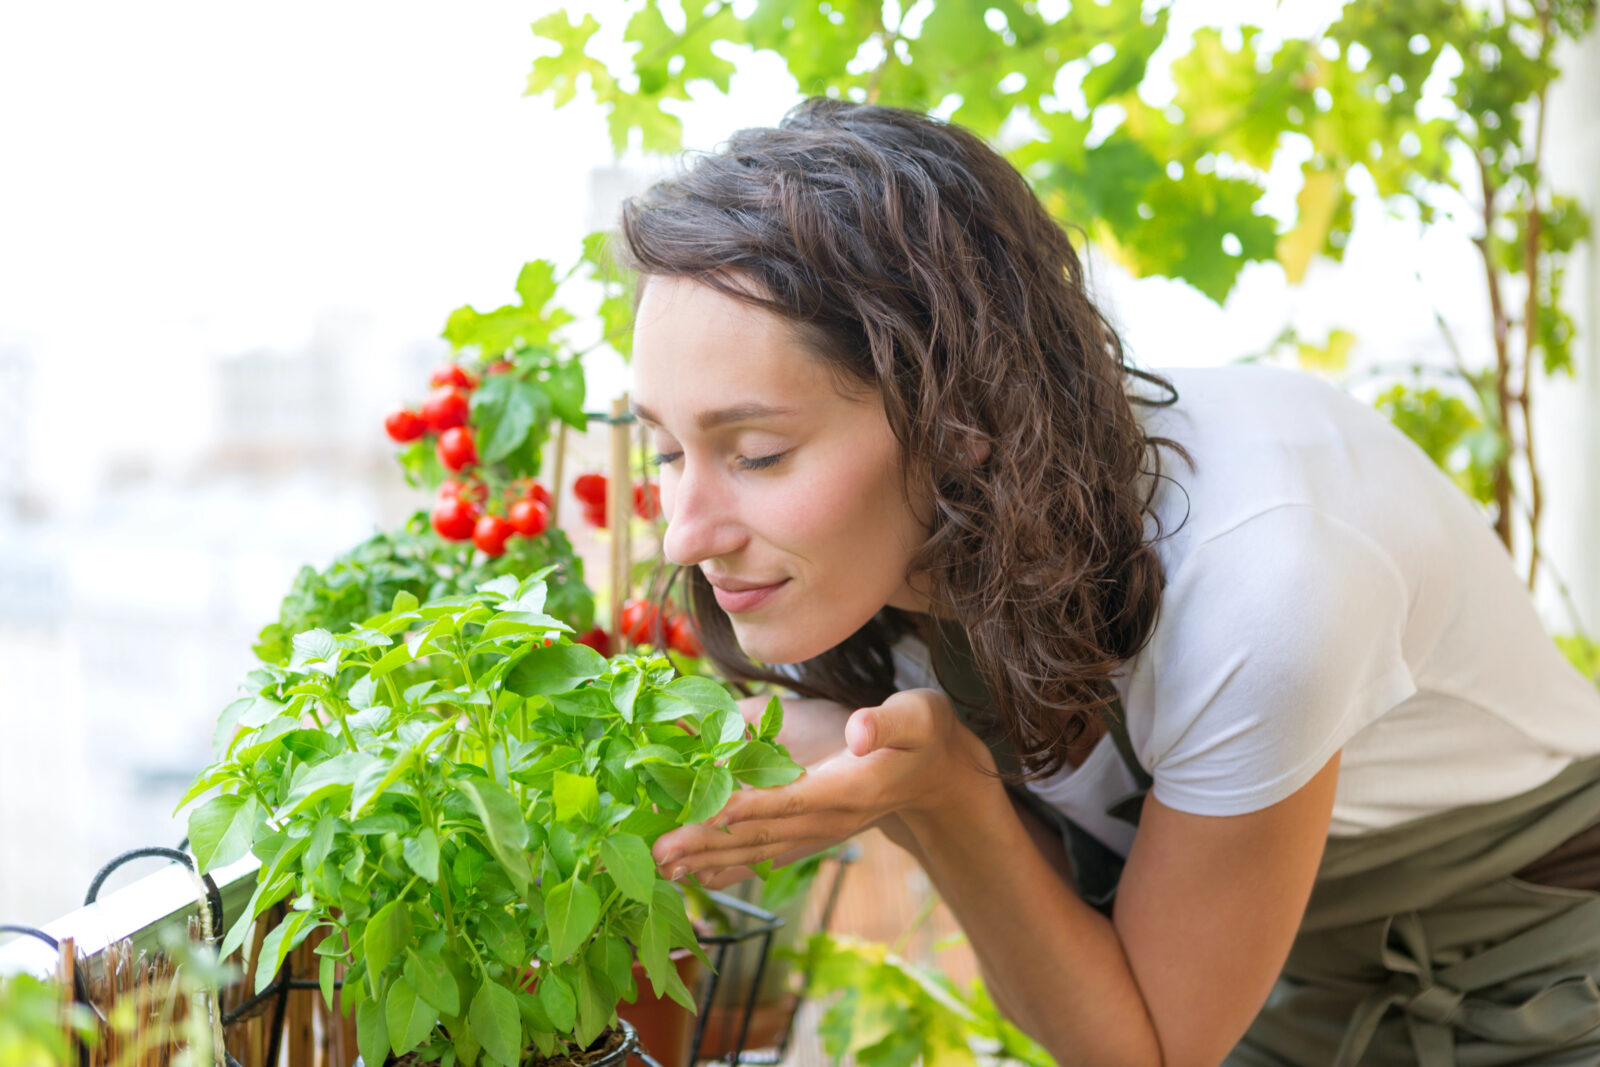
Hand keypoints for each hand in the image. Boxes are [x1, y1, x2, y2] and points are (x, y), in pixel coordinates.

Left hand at [652, 688, 998, 885]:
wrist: (940, 778)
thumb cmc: (924, 736)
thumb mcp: (917, 717)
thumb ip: (887, 723)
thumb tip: (860, 730)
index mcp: (846, 789)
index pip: (789, 800)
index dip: (748, 805)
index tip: (707, 811)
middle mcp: (827, 819)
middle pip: (760, 834)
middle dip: (708, 843)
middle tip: (660, 853)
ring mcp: (817, 832)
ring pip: (756, 850)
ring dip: (709, 860)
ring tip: (664, 869)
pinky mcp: (810, 834)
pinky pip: (764, 854)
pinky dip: (729, 864)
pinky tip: (698, 875)